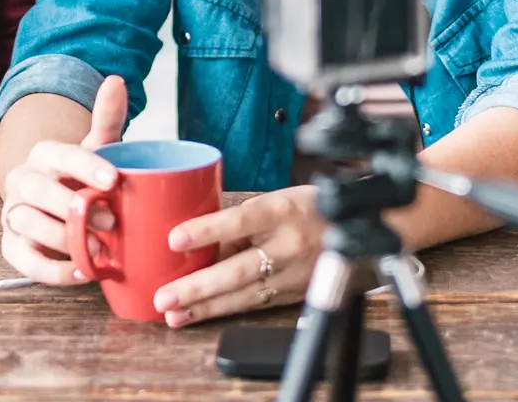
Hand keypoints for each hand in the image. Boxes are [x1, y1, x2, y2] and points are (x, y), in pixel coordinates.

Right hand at [0, 76, 128, 284]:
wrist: (63, 205)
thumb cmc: (85, 176)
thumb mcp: (99, 148)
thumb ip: (107, 118)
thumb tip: (116, 80)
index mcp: (44, 154)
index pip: (60, 154)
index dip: (85, 166)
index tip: (114, 180)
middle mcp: (22, 181)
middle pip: (37, 190)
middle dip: (73, 207)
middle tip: (111, 221)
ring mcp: (13, 214)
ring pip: (26, 223)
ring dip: (62, 239)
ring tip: (98, 250)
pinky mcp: (12, 246)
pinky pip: (22, 260)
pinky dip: (50, 270)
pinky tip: (80, 273)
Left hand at [151, 185, 319, 327]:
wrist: (354, 233)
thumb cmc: (307, 210)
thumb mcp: (276, 201)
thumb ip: (241, 222)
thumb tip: (198, 243)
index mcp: (281, 211)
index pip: (240, 221)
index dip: (207, 231)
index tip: (174, 239)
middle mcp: (288, 245)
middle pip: (239, 270)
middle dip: (197, 287)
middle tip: (164, 297)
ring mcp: (292, 275)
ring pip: (244, 296)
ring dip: (205, 307)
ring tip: (173, 314)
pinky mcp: (292, 295)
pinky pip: (253, 305)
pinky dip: (222, 311)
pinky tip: (198, 315)